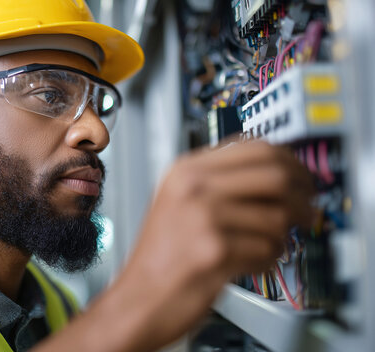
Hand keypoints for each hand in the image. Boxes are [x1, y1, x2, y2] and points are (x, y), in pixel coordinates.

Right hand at [32, 141, 313, 351]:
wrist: (139, 297)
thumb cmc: (161, 256)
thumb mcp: (179, 201)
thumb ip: (220, 181)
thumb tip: (275, 173)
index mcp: (185, 170)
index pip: (254, 147)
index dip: (288, 161)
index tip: (300, 175)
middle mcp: (194, 188)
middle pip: (274, 174)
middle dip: (301, 195)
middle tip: (307, 209)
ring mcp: (204, 218)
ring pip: (277, 216)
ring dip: (281, 236)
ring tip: (265, 245)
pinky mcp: (216, 251)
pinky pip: (269, 249)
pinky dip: (269, 259)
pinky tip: (251, 261)